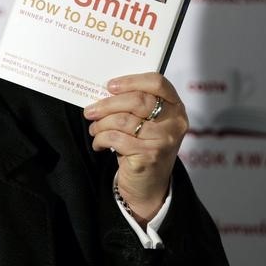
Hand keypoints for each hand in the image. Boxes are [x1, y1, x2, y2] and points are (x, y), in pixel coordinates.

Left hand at [83, 72, 187, 224]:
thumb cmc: (143, 146)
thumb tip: (103, 92)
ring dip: (101, 124)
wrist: (149, 184)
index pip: (158, 82)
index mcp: (175, 107)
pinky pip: (116, 139)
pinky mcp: (150, 155)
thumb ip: (134, 105)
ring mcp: (164, 139)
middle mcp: (174, 122)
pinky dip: (100, 139)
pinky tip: (98, 143)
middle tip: (90, 110)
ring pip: (123, 120)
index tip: (109, 85)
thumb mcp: (146, 123)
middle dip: (107, 104)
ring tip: (93, 129)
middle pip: (137, 100)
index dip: (131, 81)